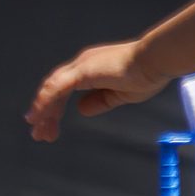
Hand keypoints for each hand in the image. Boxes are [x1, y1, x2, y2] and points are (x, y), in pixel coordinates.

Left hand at [26, 38, 165, 140]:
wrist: (157, 60)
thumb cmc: (147, 73)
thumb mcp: (119, 95)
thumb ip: (99, 102)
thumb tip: (81, 110)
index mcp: (90, 70)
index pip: (63, 91)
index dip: (54, 109)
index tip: (50, 128)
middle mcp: (81, 66)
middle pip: (54, 92)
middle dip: (46, 115)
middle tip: (40, 135)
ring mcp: (80, 67)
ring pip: (52, 91)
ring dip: (42, 113)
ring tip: (37, 131)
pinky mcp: (82, 71)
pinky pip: (56, 88)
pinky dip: (44, 103)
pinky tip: (38, 117)